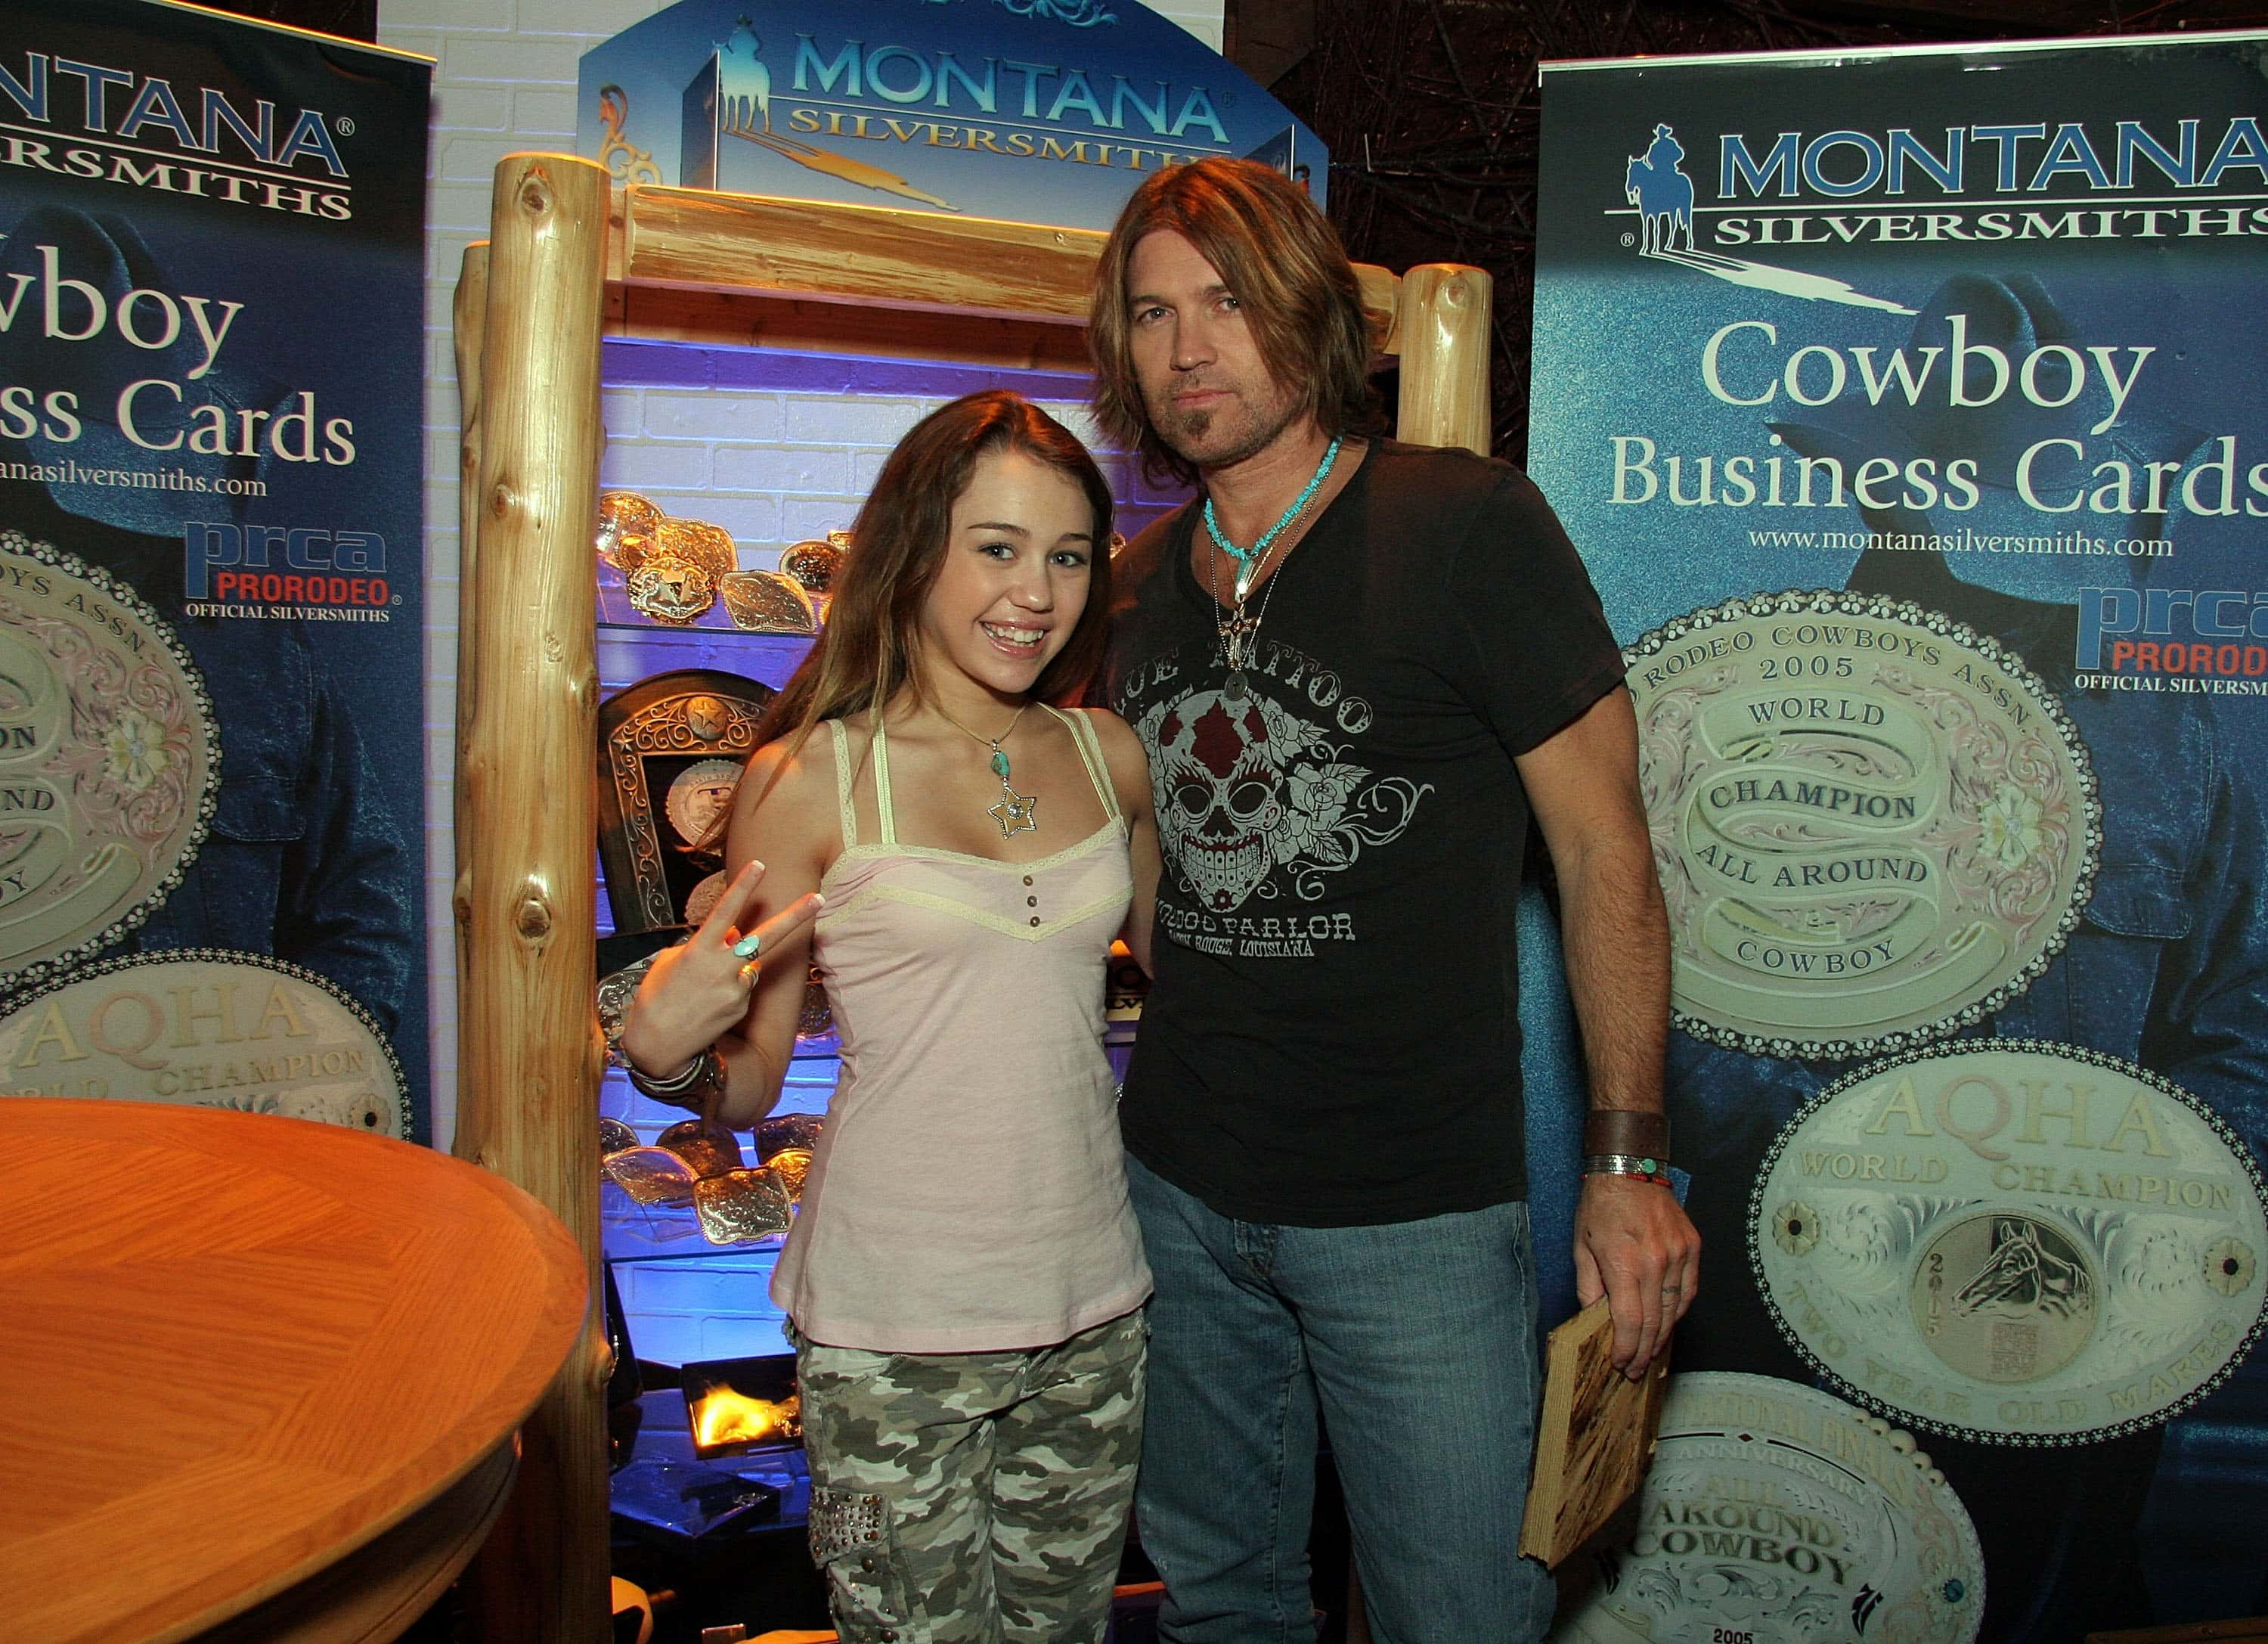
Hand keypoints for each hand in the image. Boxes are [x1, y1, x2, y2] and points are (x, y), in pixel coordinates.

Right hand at [617, 860, 822, 1079]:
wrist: (657, 1046)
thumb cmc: (656, 998)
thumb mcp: (670, 962)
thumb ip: (703, 943)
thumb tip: (731, 935)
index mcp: (698, 950)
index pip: (725, 911)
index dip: (743, 886)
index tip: (760, 864)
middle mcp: (721, 967)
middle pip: (765, 936)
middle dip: (794, 916)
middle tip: (819, 897)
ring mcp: (735, 989)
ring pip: (750, 964)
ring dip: (738, 967)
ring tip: (704, 989)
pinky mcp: (742, 1007)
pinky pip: (744, 987)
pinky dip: (733, 989)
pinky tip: (709, 1004)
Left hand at [1572, 1172, 1700, 1379]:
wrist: (1629, 1168)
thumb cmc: (1600, 1206)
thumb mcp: (1581, 1246)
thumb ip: (1589, 1286)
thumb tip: (1595, 1319)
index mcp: (1623, 1262)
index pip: (1630, 1321)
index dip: (1627, 1348)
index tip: (1621, 1363)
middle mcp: (1655, 1261)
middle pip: (1655, 1321)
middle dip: (1644, 1351)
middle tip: (1636, 1370)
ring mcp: (1678, 1254)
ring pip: (1674, 1309)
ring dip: (1663, 1336)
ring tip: (1651, 1354)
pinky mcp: (1692, 1246)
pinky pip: (1688, 1290)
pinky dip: (1678, 1311)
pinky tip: (1668, 1323)